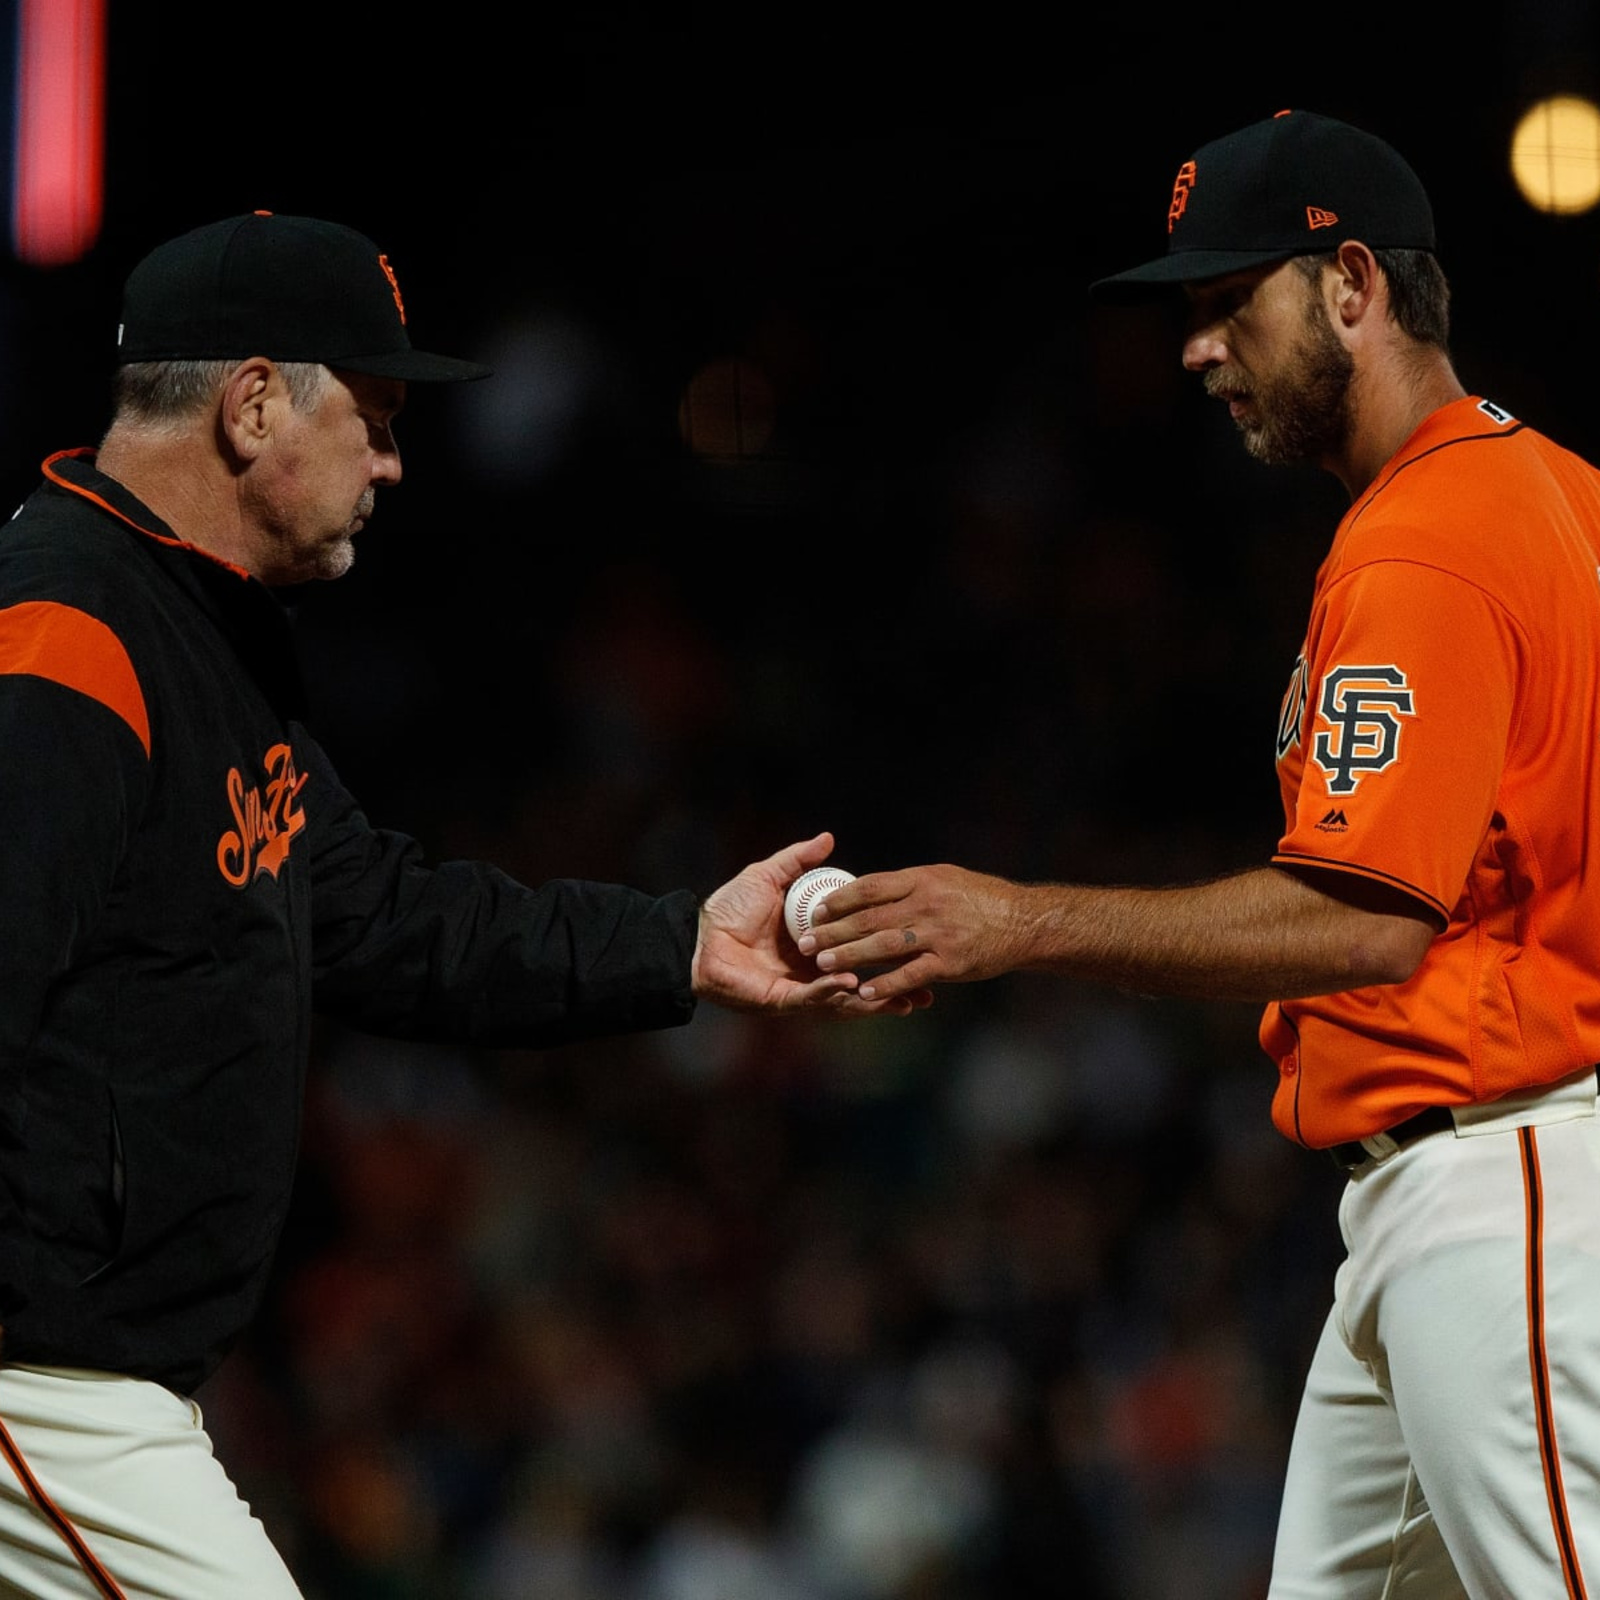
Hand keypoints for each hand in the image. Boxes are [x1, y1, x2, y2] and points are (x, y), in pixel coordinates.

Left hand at [691, 832, 932, 1016]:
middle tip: (927, 991)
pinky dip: (831, 992)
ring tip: (905, 1001)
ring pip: (844, 999)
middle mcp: (812, 971)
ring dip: (874, 1001)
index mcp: (815, 945)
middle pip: (862, 983)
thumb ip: (799, 860)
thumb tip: (829, 838)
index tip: (919, 946)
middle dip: (895, 990)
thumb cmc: (730, 907)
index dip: (889, 951)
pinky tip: (850, 984)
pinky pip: (812, 999)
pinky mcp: (781, 1000)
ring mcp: (799, 989)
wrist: (698, 936)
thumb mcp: (770, 876)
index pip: (860, 950)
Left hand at [801, 863, 1023, 1003]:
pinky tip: (862, 991)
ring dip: (850, 956)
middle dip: (833, 931)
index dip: (839, 898)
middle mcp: (926, 904)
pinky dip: (885, 984)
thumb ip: (908, 885)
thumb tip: (869, 890)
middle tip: (804, 942)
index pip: (870, 887)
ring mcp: (938, 934)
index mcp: (921, 880)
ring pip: (883, 946)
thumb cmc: (982, 899)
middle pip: (869, 917)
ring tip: (822, 965)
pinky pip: (910, 974)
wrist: (1024, 921)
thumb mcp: (944, 878)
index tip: (816, 909)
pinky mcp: (950, 962)